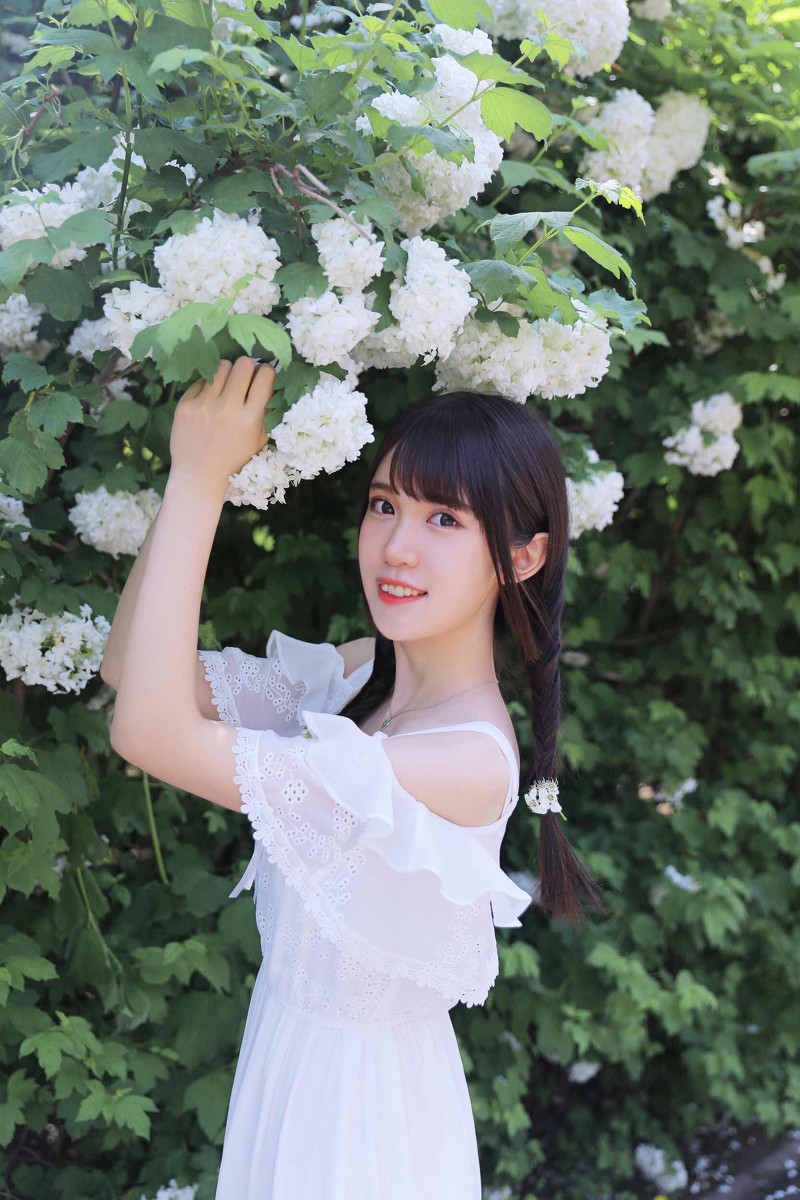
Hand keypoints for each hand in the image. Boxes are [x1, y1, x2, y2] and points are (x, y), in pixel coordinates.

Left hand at [169, 357, 275, 485]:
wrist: (199, 474)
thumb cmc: (233, 458)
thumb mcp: (258, 440)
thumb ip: (266, 413)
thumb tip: (269, 383)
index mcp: (250, 418)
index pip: (265, 376)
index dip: (266, 372)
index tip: (262, 377)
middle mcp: (228, 408)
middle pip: (243, 363)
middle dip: (247, 368)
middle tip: (244, 378)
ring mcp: (205, 405)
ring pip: (222, 366)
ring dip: (228, 373)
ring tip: (226, 386)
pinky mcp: (186, 404)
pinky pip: (202, 380)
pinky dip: (208, 386)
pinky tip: (209, 400)